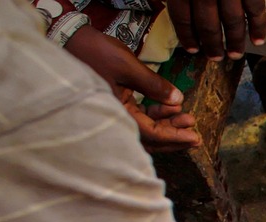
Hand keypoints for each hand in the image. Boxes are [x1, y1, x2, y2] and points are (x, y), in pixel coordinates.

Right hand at [64, 25, 200, 151]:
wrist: (70, 40)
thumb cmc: (95, 52)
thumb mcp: (128, 66)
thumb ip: (153, 85)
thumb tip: (177, 100)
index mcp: (116, 113)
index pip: (150, 134)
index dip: (174, 137)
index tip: (194, 138)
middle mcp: (115, 117)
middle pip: (150, 138)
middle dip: (174, 136)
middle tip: (195, 134)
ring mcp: (116, 112)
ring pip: (147, 129)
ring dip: (167, 125)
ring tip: (187, 118)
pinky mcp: (117, 104)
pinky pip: (140, 118)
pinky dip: (156, 115)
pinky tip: (171, 107)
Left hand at [167, 0, 265, 60]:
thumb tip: (177, 10)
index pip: (181, 16)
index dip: (186, 35)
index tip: (193, 50)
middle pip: (207, 23)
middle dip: (212, 44)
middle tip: (216, 58)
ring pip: (232, 21)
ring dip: (235, 41)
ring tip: (235, 55)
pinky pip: (255, 10)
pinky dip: (258, 27)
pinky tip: (258, 41)